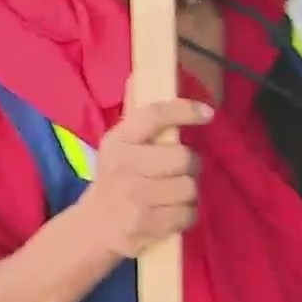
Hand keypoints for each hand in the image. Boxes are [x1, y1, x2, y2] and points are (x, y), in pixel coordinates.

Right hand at [79, 98, 213, 258]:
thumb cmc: (114, 178)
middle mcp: (123, 167)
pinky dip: (187, 214)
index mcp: (117, 142)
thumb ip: (134, 113)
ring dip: (189, 192)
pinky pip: (188, 215)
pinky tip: (172, 212)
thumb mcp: (118, 145)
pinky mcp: (146, 225)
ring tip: (174, 193)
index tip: (207, 113)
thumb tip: (139, 74)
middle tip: (182, 168)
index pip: (152, 115)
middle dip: (190, 164)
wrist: (94, 226)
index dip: (183, 110)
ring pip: (189, 188)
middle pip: (182, 157)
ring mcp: (134, 198)